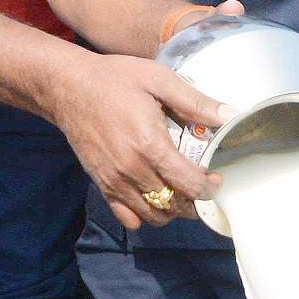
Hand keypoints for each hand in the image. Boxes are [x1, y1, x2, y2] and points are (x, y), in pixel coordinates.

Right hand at [53, 52, 229, 230]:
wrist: (67, 88)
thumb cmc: (115, 79)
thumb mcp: (159, 80)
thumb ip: (195, 102)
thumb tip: (231, 115)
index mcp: (149, 145)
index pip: (188, 184)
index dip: (209, 187)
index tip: (216, 178)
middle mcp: (131, 170)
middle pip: (174, 205)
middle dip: (195, 201)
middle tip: (202, 185)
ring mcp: (114, 181)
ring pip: (154, 216)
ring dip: (173, 211)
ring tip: (181, 192)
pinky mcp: (102, 185)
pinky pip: (129, 218)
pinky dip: (145, 216)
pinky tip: (154, 197)